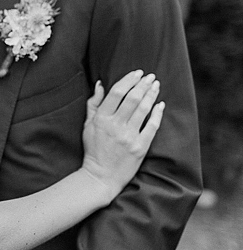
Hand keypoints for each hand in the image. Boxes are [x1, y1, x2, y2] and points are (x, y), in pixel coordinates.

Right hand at [82, 70, 164, 200]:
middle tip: (150, 76)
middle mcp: (115, 126)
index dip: (129, 80)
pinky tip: (160, 104)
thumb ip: (94, 104)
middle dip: (143, 84)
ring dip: (151, 94)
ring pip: (143, 109)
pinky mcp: (140, 147)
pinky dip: (157, 113)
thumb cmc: (93, 150)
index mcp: (101, 119)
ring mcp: (128, 137)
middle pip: (133, 98)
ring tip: (156, 85)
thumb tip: (101, 84)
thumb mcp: (88, 125)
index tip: (138, 73)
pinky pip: (152, 126)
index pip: (117, 92)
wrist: (101, 177)